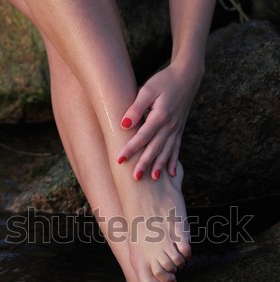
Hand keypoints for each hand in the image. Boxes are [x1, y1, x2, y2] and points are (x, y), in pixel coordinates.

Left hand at [117, 62, 201, 179]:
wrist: (188, 77)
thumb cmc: (164, 81)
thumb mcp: (148, 89)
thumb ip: (137, 108)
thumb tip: (124, 124)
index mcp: (161, 116)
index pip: (142, 136)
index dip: (131, 148)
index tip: (120, 159)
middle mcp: (170, 125)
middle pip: (155, 148)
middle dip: (145, 163)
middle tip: (135, 178)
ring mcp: (176, 129)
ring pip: (167, 151)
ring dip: (159, 166)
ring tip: (153, 179)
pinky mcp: (180, 131)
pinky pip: (177, 149)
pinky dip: (174, 161)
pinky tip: (172, 174)